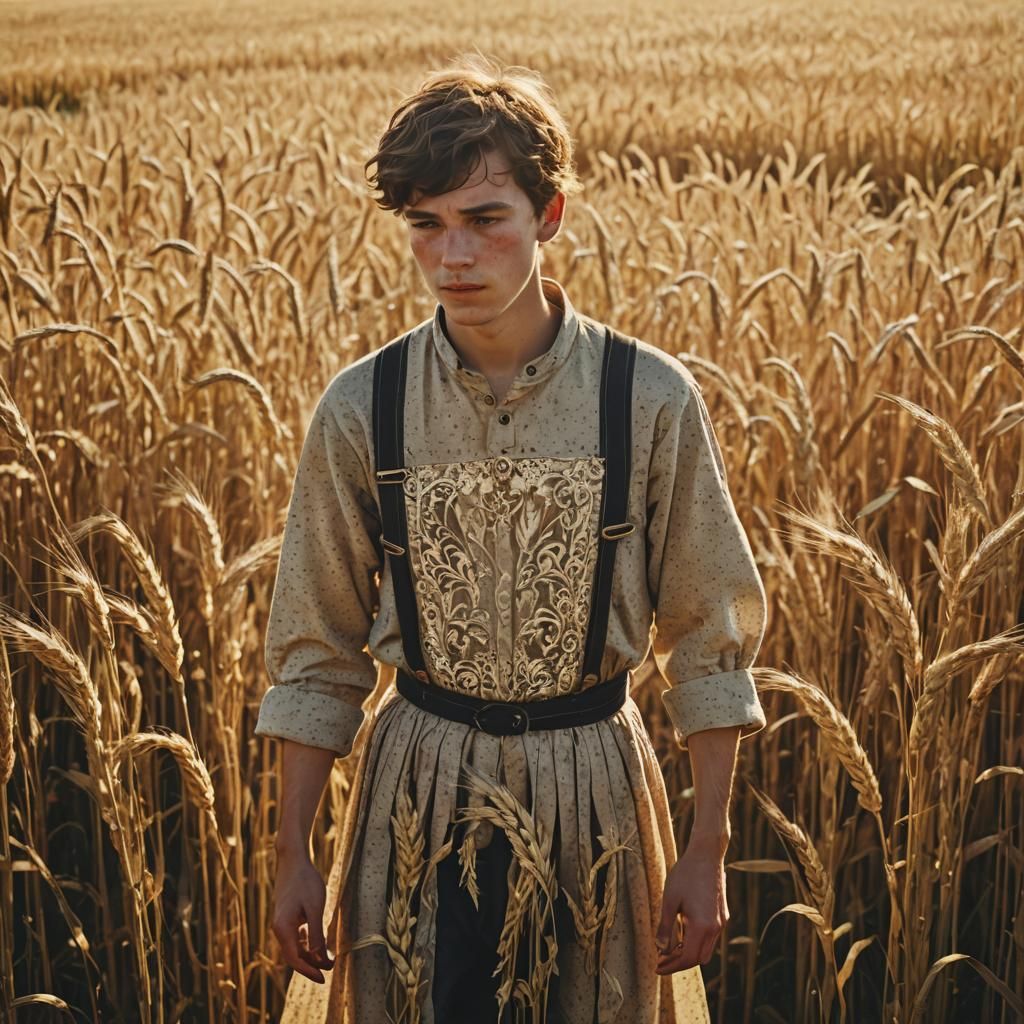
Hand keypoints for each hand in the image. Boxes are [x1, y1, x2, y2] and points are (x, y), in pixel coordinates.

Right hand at [271, 848, 335, 982]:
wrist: (293, 860)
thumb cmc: (305, 881)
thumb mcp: (315, 907)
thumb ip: (316, 933)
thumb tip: (318, 958)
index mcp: (283, 928)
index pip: (294, 959)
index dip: (309, 971)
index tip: (323, 978)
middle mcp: (279, 928)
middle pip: (294, 955)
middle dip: (311, 965)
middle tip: (331, 968)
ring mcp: (282, 922)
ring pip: (295, 946)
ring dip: (310, 954)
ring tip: (328, 959)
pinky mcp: (287, 916)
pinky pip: (295, 936)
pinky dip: (307, 943)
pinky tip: (319, 944)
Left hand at [654, 835, 728, 974]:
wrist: (706, 854)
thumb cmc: (685, 874)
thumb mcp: (669, 900)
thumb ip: (665, 927)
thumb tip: (660, 949)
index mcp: (702, 926)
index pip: (688, 958)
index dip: (671, 965)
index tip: (657, 967)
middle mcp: (715, 927)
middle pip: (699, 958)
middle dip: (680, 962)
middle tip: (661, 960)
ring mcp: (721, 921)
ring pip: (706, 949)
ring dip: (689, 952)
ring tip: (669, 948)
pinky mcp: (722, 915)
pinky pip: (710, 937)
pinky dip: (696, 941)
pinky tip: (682, 933)